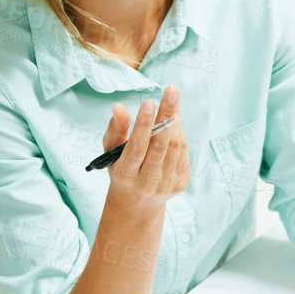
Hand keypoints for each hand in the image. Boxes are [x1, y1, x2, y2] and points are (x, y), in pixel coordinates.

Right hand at [101, 87, 188, 208]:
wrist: (137, 202)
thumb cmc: (120, 168)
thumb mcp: (111, 151)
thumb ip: (115, 129)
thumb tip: (119, 106)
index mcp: (125, 174)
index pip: (136, 148)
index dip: (143, 125)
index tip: (149, 101)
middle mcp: (146, 182)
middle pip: (160, 145)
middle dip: (166, 115)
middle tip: (171, 91)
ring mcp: (165, 185)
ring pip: (174, 146)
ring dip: (174, 121)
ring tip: (171, 101)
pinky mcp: (180, 184)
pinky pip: (183, 153)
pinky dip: (179, 133)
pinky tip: (174, 122)